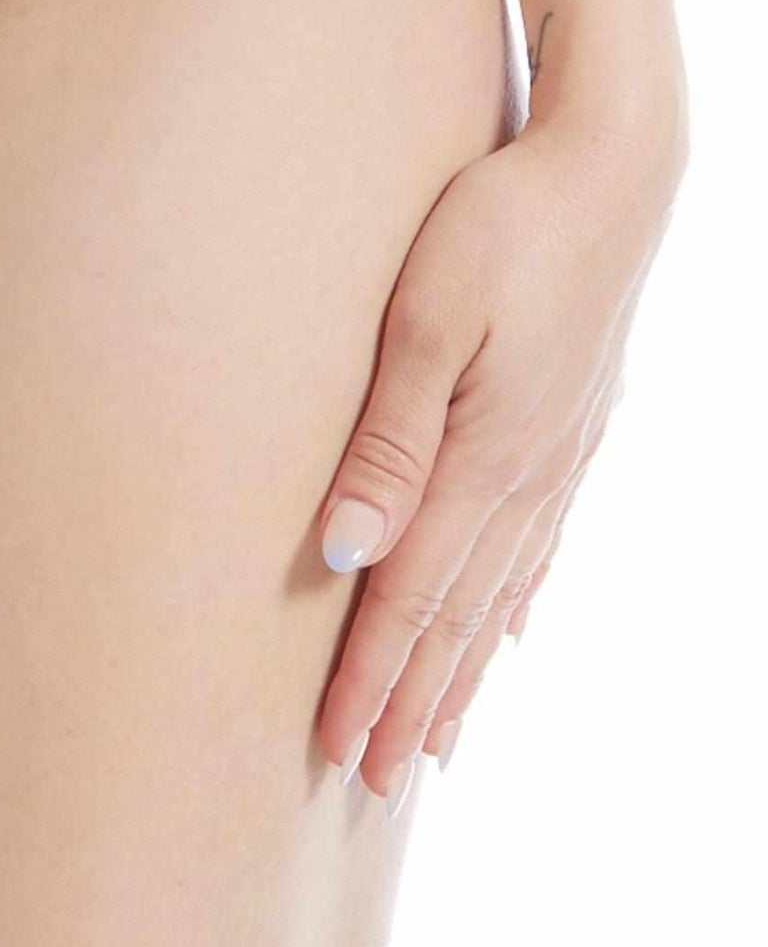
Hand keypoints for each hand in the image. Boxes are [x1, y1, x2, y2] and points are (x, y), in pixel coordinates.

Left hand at [314, 104, 683, 806]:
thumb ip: (385, 439)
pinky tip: (502, 630)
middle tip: (369, 782)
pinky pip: (538, 543)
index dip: (368, 679)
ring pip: (498, 592)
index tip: (333, 752)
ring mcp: (558, 454)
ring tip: (432, 737)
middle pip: (454, 616)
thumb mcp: (425, 321)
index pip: (406, 597)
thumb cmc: (500, 223)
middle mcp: (527, 475)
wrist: (613, 164)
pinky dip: (511, 601)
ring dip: (459, 669)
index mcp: (483, 460)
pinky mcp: (571, 424)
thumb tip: (343, 554)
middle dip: (408, 701)